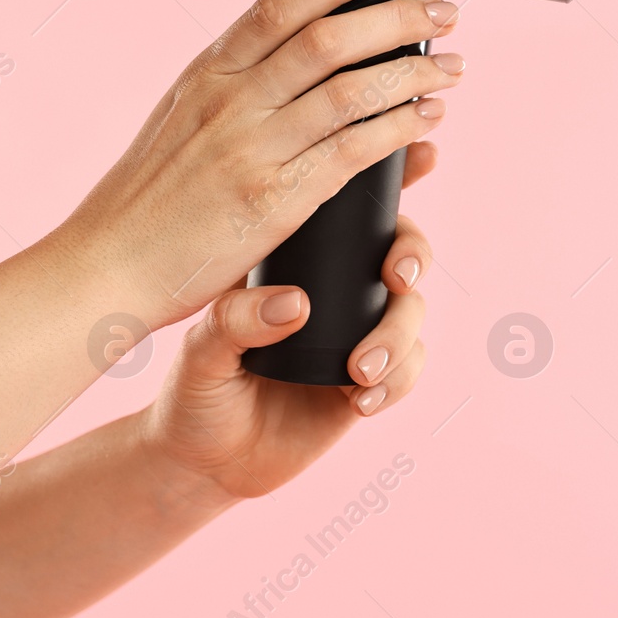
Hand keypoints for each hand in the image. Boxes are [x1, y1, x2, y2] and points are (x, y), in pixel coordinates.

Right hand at [54, 0, 462, 329]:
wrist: (108, 265)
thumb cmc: (148, 198)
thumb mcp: (184, 119)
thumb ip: (241, 88)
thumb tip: (311, 60)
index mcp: (206, 74)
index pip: (277, 8)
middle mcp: (230, 104)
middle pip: (328, 41)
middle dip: (397, 19)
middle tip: (443, 14)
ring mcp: (253, 151)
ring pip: (350, 92)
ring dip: (412, 73)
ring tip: (450, 67)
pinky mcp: (275, 200)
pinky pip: (352, 152)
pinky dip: (398, 128)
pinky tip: (426, 117)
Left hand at [139, 188, 434, 503]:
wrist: (202, 463)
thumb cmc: (192, 392)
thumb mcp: (200, 351)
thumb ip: (235, 323)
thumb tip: (297, 305)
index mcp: (298, 262)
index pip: (350, 211)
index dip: (396, 179)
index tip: (425, 154)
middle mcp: (337, 290)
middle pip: (403, 250)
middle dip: (414, 256)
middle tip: (398, 275)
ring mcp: (360, 333)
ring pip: (414, 312)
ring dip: (400, 333)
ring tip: (361, 370)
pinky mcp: (373, 381)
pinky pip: (411, 368)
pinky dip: (399, 379)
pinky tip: (363, 399)